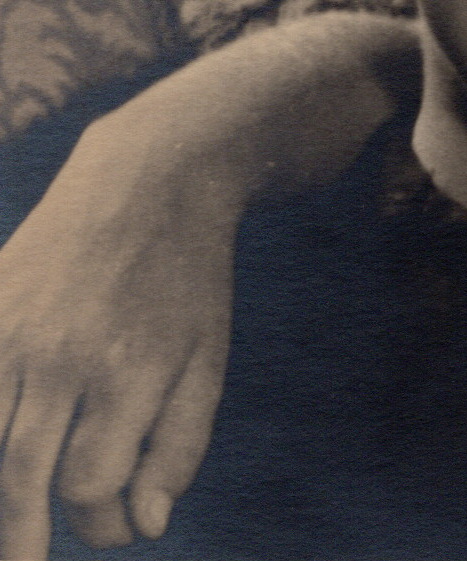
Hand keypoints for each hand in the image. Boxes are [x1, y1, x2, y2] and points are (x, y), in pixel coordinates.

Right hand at [0, 124, 235, 558]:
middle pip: (24, 472)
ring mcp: (14, 328)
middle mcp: (63, 353)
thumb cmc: (186, 281)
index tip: (111, 531)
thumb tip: (145, 528)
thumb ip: (179, 446)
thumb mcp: (206, 358)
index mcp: (130, 369)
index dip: (99, 522)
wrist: (148, 181)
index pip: (92, 481)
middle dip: (20, 538)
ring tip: (6, 533)